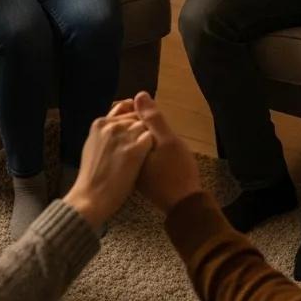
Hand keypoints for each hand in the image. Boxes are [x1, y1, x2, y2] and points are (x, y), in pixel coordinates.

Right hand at [64, 99, 153, 229]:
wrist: (92, 197)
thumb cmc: (92, 176)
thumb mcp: (93, 146)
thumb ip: (104, 132)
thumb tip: (112, 123)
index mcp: (99, 123)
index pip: (124, 110)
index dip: (132, 121)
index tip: (135, 133)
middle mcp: (111, 125)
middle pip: (136, 117)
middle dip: (141, 129)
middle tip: (141, 146)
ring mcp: (123, 136)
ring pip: (145, 126)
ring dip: (148, 138)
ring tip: (146, 154)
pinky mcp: (135, 149)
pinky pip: (150, 138)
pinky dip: (152, 147)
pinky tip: (149, 159)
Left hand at [132, 92, 202, 213]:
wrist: (181, 205)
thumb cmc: (177, 172)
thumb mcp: (167, 141)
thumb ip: (153, 119)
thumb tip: (140, 95)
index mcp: (125, 144)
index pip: (128, 118)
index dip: (146, 115)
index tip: (160, 123)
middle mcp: (119, 154)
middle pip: (125, 128)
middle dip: (141, 124)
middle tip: (161, 134)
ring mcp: (125, 165)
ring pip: (128, 140)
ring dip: (142, 135)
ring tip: (162, 141)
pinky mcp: (132, 174)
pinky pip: (131, 152)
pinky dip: (142, 148)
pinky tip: (158, 152)